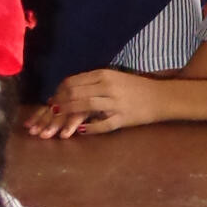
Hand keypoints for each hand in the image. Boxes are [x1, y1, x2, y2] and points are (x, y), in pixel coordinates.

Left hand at [24, 70, 163, 138]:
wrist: (161, 97)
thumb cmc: (134, 88)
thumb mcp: (113, 79)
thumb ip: (91, 84)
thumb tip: (66, 92)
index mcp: (104, 74)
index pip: (72, 82)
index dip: (57, 93)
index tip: (49, 103)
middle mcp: (108, 86)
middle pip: (75, 93)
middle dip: (57, 106)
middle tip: (46, 117)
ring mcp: (116, 102)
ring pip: (85, 105)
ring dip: (67, 115)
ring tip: (55, 125)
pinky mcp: (123, 118)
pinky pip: (102, 124)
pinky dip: (89, 128)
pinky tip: (80, 132)